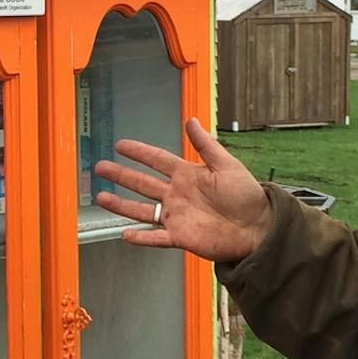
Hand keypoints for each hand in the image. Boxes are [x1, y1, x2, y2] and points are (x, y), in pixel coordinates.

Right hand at [93, 118, 273, 262]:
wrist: (257, 228)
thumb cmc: (246, 196)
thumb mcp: (227, 165)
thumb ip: (206, 145)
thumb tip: (192, 120)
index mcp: (188, 175)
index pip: (157, 160)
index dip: (139, 152)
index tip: (121, 145)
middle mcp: (178, 195)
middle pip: (142, 183)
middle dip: (121, 175)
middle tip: (100, 167)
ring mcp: (177, 216)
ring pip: (142, 210)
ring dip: (121, 204)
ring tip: (101, 198)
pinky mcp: (181, 236)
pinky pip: (156, 237)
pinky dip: (141, 238)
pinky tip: (125, 234)